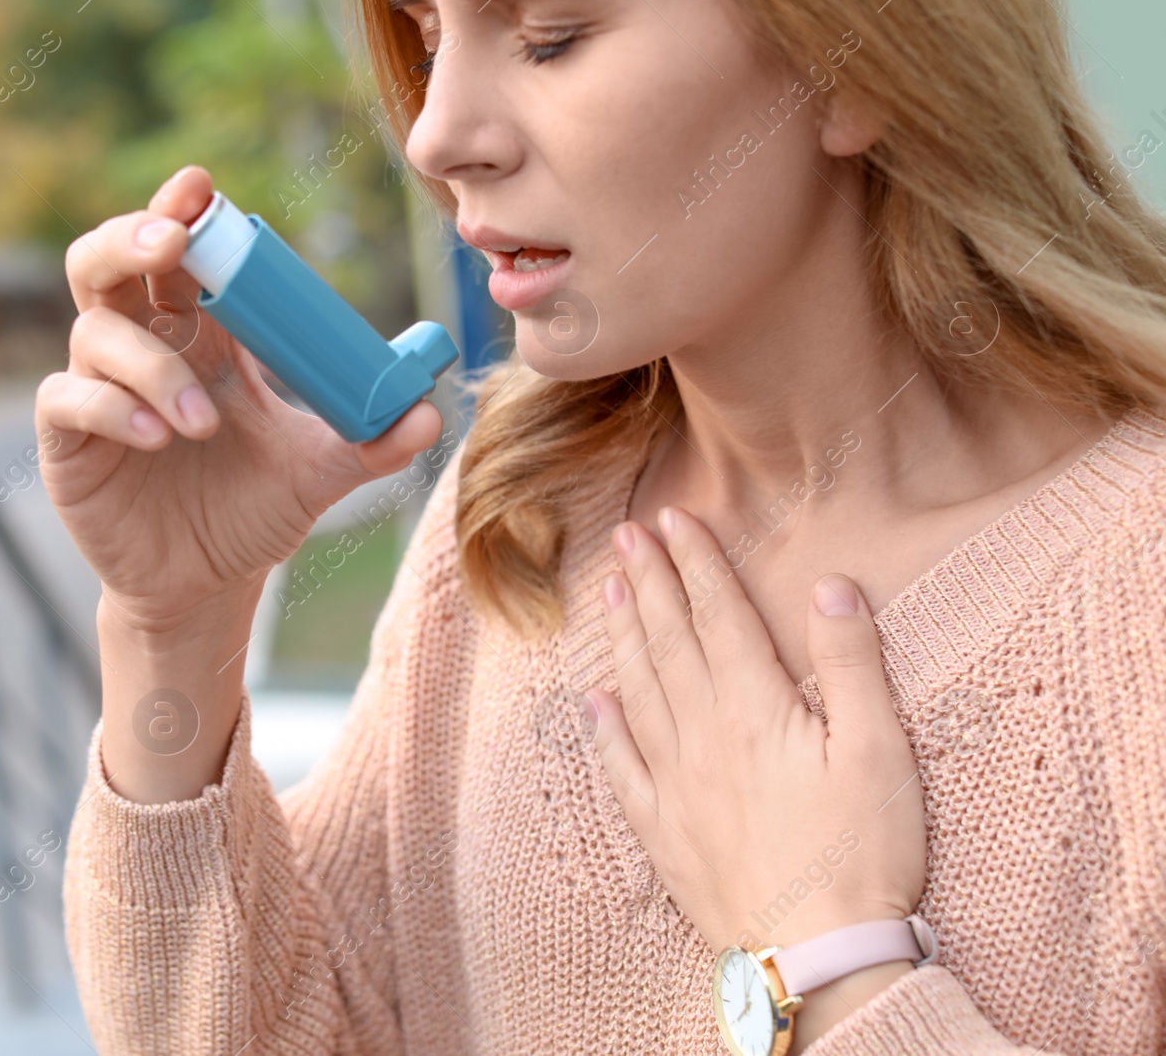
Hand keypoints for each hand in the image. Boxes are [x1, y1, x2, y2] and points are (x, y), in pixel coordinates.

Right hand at [34, 165, 442, 632]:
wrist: (207, 585)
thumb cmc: (253, 511)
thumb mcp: (319, 472)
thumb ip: (370, 442)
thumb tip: (431, 413)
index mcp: (201, 334)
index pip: (181, 252)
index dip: (184, 213)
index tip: (202, 187)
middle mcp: (143, 347)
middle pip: (107, 260)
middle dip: (132, 236)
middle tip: (173, 242)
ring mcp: (99, 390)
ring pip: (94, 331)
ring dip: (152, 364)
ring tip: (202, 421)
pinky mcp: (67, 442)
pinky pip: (67, 398)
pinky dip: (110, 407)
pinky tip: (155, 437)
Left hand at [586, 506, 925, 959]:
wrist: (819, 955)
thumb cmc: (862, 853)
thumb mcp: (879, 751)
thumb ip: (850, 664)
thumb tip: (831, 586)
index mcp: (755, 709)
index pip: (719, 617)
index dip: (696, 564)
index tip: (675, 519)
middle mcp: (703, 736)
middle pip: (670, 643)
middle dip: (650, 582)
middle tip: (627, 536)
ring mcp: (676, 785)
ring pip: (639, 691)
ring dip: (624, 636)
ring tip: (611, 591)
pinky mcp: (664, 832)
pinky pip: (622, 768)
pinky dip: (605, 728)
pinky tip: (594, 700)